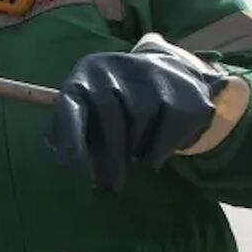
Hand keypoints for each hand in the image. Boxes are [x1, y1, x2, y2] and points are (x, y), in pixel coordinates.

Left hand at [47, 33, 241, 190]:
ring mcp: (155, 73)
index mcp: (87, 73)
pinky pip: (173, 128)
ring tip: (136, 156)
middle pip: (111, 115)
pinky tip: (159, 149)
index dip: (70, 132)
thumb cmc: (119, 102)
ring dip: (136, 149)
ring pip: (140, 120)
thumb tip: (64, 157)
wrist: (171, 73)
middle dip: (110, 157)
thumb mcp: (91, 109)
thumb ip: (74, 133)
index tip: (70, 162)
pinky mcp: (187, 90)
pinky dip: (164, 148)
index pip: (73, 102)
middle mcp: (117, 66)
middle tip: (110, 186)